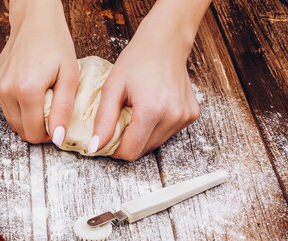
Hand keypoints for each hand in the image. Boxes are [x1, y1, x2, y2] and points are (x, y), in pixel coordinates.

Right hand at [0, 0, 78, 143]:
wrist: (34, 20)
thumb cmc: (55, 45)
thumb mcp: (70, 77)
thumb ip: (63, 110)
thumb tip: (57, 138)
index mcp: (27, 90)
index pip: (32, 134)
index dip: (46, 136)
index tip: (56, 126)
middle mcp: (6, 90)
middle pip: (20, 130)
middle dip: (36, 129)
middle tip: (50, 114)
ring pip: (11, 121)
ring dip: (26, 118)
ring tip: (40, 100)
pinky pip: (5, 107)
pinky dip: (17, 105)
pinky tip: (28, 89)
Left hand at [91, 0, 208, 159]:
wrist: (166, 41)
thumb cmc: (137, 60)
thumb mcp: (112, 88)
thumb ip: (103, 121)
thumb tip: (95, 147)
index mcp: (152, 111)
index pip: (130, 152)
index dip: (115, 150)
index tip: (107, 140)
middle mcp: (172, 117)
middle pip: (143, 150)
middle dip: (127, 143)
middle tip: (119, 124)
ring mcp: (185, 117)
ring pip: (155, 144)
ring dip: (141, 136)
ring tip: (135, 113)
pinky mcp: (191, 115)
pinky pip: (167, 133)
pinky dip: (155, 128)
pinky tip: (151, 109)